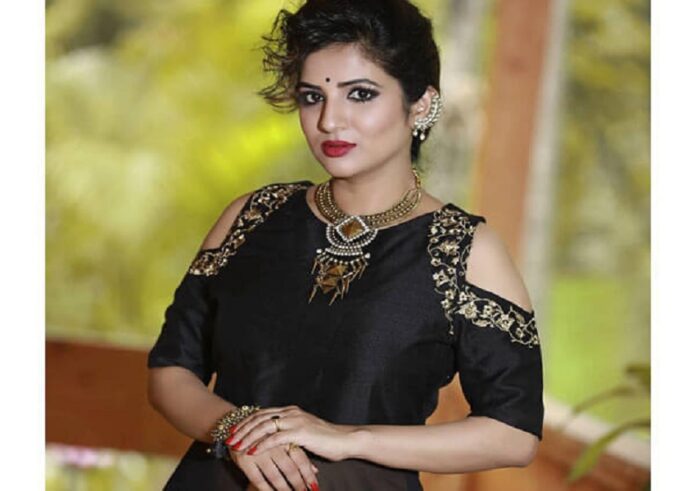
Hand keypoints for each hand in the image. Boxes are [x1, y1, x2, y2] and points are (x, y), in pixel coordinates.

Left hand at [226, 405, 357, 461]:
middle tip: (228, 438)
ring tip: (236, 446)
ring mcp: (295, 421)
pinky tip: (252, 452)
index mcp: (291, 411)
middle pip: (259, 417)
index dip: (246, 421)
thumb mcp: (304, 433)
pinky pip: (275, 438)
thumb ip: (290, 432)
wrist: (345, 440)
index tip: (234, 430)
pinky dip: (261, 445)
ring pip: (264, 426)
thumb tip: (276, 440)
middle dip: (242, 428)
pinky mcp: (300, 432)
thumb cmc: (326, 440)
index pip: (262, 413)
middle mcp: (291, 412)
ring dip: (248, 437)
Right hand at [229, 442, 319, 490]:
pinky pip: (258, 480)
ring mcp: (258, 453)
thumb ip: (298, 456)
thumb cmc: (264, 439)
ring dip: (284, 489)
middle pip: (290, 469)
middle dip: (298, 485)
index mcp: (284, 437)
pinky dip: (267, 490)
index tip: (314, 487)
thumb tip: (315, 471)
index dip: (308, 474)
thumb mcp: (282, 443)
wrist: (236, 431)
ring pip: (275, 476)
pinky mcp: (244, 461)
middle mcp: (272, 444)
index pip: (300, 459)